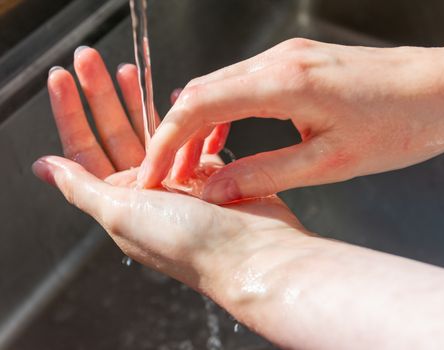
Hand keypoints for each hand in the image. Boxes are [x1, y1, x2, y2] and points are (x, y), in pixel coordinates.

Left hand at [32, 46, 304, 290]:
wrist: (253, 253)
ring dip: (139, 100)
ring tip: (130, 69)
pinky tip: (172, 96)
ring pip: (152, 130)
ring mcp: (178, 180)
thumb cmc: (189, 242)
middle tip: (92, 60)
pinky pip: (187, 135)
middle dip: (103, 96)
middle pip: (116, 134)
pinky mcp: (209, 171)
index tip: (65, 79)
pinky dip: (179, 116)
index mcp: (119, 203)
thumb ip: (81, 188)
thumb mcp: (121, 214)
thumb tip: (43, 168)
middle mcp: (147, 191)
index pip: (86, 151)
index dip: (72, 115)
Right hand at [139, 38, 443, 202]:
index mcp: (284, 83)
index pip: (199, 105)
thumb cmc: (398, 125)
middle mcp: (278, 60)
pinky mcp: (294, 63)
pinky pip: (241, 85)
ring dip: (197, 125)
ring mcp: (285, 56)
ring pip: (218, 87)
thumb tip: (216, 190)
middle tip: (165, 173)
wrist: (440, 90)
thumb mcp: (328, 163)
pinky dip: (222, 114)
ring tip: (190, 164)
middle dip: (174, 134)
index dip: (166, 140)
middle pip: (200, 91)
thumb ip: (263, 175)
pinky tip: (221, 140)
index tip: (152, 172)